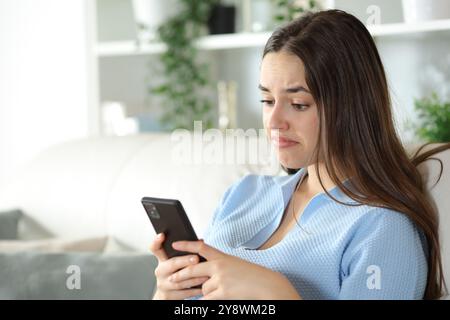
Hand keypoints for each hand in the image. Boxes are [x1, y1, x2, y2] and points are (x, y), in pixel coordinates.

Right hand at [149, 233, 208, 299]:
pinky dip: (195, 290)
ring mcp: (163, 284)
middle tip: (196, 259)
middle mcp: (160, 271)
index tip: (162, 235)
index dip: (157, 241)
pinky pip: (184, 293)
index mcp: (162, 260)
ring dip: (194, 277)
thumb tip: (201, 241)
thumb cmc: (176, 273)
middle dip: (185, 261)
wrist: (167, 294)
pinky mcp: (168, 296)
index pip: (155, 249)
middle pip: (172, 264)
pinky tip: (204, 287)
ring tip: (205, 274)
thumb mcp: (176, 263)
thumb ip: (185, 252)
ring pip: (180, 280)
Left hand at [170, 240, 301, 299]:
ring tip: (224, 290)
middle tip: (172, 278)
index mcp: (222, 256)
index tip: (175, 244)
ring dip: (208, 292)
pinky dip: (210, 300)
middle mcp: (219, 265)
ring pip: (203, 288)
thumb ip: (218, 267)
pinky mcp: (223, 291)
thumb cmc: (252, 275)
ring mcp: (220, 278)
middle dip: (181, 275)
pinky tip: (218, 298)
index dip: (186, 244)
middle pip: (192, 269)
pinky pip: (208, 298)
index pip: (200, 247)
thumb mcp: (234, 265)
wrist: (266, 284)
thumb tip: (203, 278)